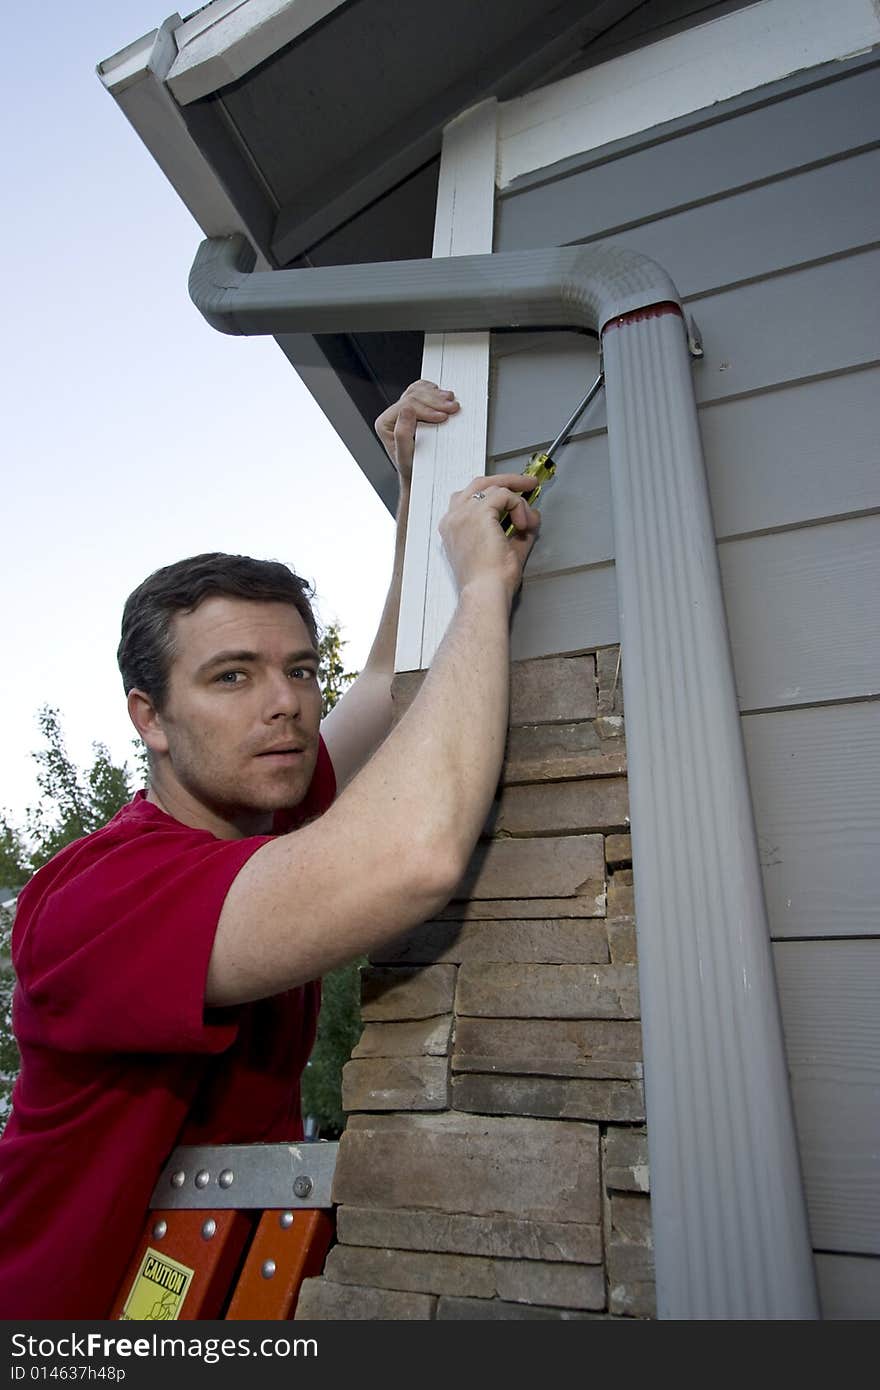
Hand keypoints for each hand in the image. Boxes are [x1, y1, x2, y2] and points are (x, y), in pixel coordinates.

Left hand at [374, 380, 459, 486]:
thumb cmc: (413, 469)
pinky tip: (442, 396)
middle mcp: (392, 415)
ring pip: (419, 391)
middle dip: (435, 401)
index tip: (443, 416)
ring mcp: (403, 410)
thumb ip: (402, 434)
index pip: (407, 406)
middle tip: (452, 408)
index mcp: (385, 424)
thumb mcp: (406, 457)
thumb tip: (407, 410)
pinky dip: (433, 391)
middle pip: (414, 396)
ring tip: (451, 403)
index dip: (427, 409)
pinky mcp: (413, 409)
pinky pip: (421, 390)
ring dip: (437, 395)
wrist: (419, 475)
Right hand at [439, 473, 540, 604]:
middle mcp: (454, 518)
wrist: (485, 592)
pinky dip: (519, 506)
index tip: (514, 497)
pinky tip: (524, 524)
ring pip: (494, 486)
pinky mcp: (479, 513)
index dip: (495, 494)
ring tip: (528, 519)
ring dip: (518, 500)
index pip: (471, 498)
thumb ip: (518, 532)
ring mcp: (464, 514)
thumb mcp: (506, 550)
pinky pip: (505, 496)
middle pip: (480, 483)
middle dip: (507, 482)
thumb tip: (532, 517)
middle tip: (527, 484)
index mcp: (453, 529)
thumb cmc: (489, 582)